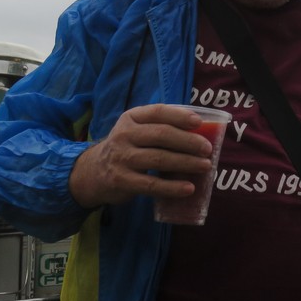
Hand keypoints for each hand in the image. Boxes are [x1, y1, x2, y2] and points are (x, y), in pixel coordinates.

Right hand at [68, 104, 213, 208]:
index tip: (199, 122)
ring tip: (205, 166)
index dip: (180, 116)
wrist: (93, 172)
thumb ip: (159, 126)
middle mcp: (124, 135)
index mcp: (131, 118)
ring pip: (159, 159)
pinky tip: (188, 188)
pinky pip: (151, 185)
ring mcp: (122, 158)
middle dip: (189, 141)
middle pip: (162, 135)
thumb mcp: (135, 130)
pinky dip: (172, 187)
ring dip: (186, 162)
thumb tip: (200, 129)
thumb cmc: (126, 148)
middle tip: (207, 149)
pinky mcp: (122, 181)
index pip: (158, 112)